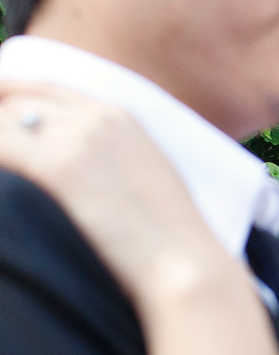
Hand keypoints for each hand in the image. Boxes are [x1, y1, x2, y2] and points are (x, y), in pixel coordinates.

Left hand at [0, 81, 227, 302]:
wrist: (185, 264)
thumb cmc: (171, 240)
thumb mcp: (150, 178)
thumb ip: (114, 156)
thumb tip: (75, 167)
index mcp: (120, 118)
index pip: (44, 90)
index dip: (8, 99)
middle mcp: (98, 119)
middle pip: (15, 102)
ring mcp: (79, 139)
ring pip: (2, 122)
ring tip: (2, 174)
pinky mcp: (61, 167)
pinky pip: (1, 151)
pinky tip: (2, 190)